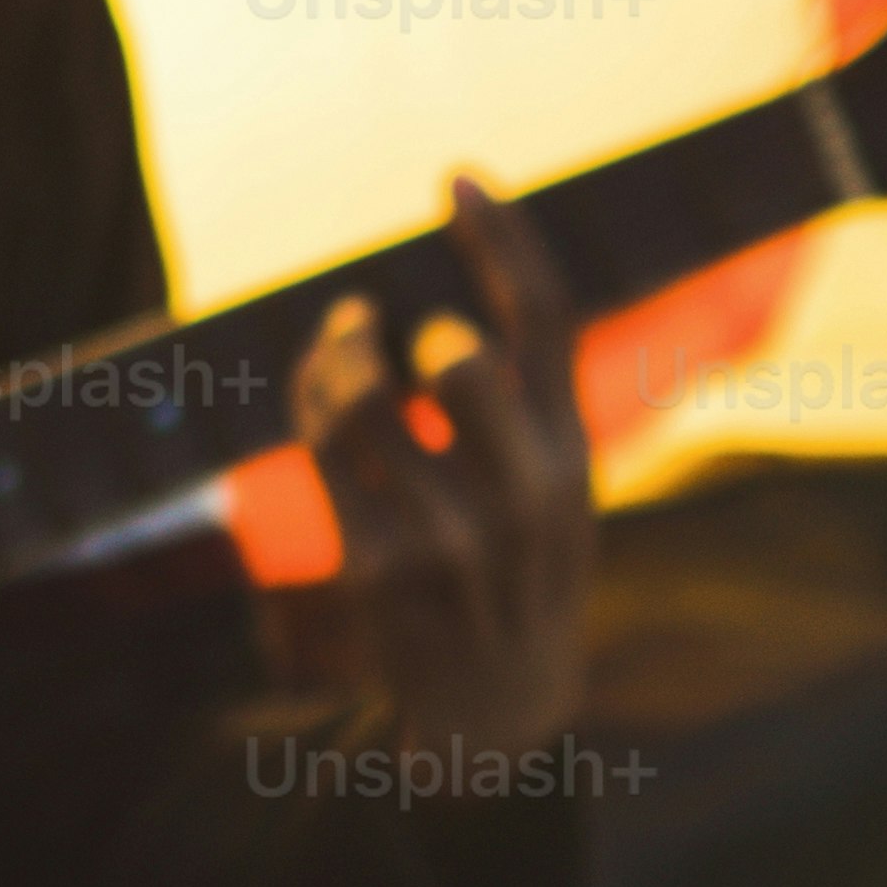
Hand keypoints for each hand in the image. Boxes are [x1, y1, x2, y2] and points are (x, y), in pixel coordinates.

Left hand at [303, 177, 592, 757]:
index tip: (457, 177)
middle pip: (457, 362)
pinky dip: (311, 400)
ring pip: (366, 400)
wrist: (496, 710)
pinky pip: (323, 452)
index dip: (504, 238)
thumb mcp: (559, 489)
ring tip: (341, 342)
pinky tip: (319, 385)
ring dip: (338, 353)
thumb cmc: (522, 569)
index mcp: (575, 460)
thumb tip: (449, 296)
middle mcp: (522, 497)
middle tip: (381, 328)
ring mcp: (449, 539)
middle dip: (408, 335)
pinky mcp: (379, 570)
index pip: (548, 322)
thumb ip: (528, 401)